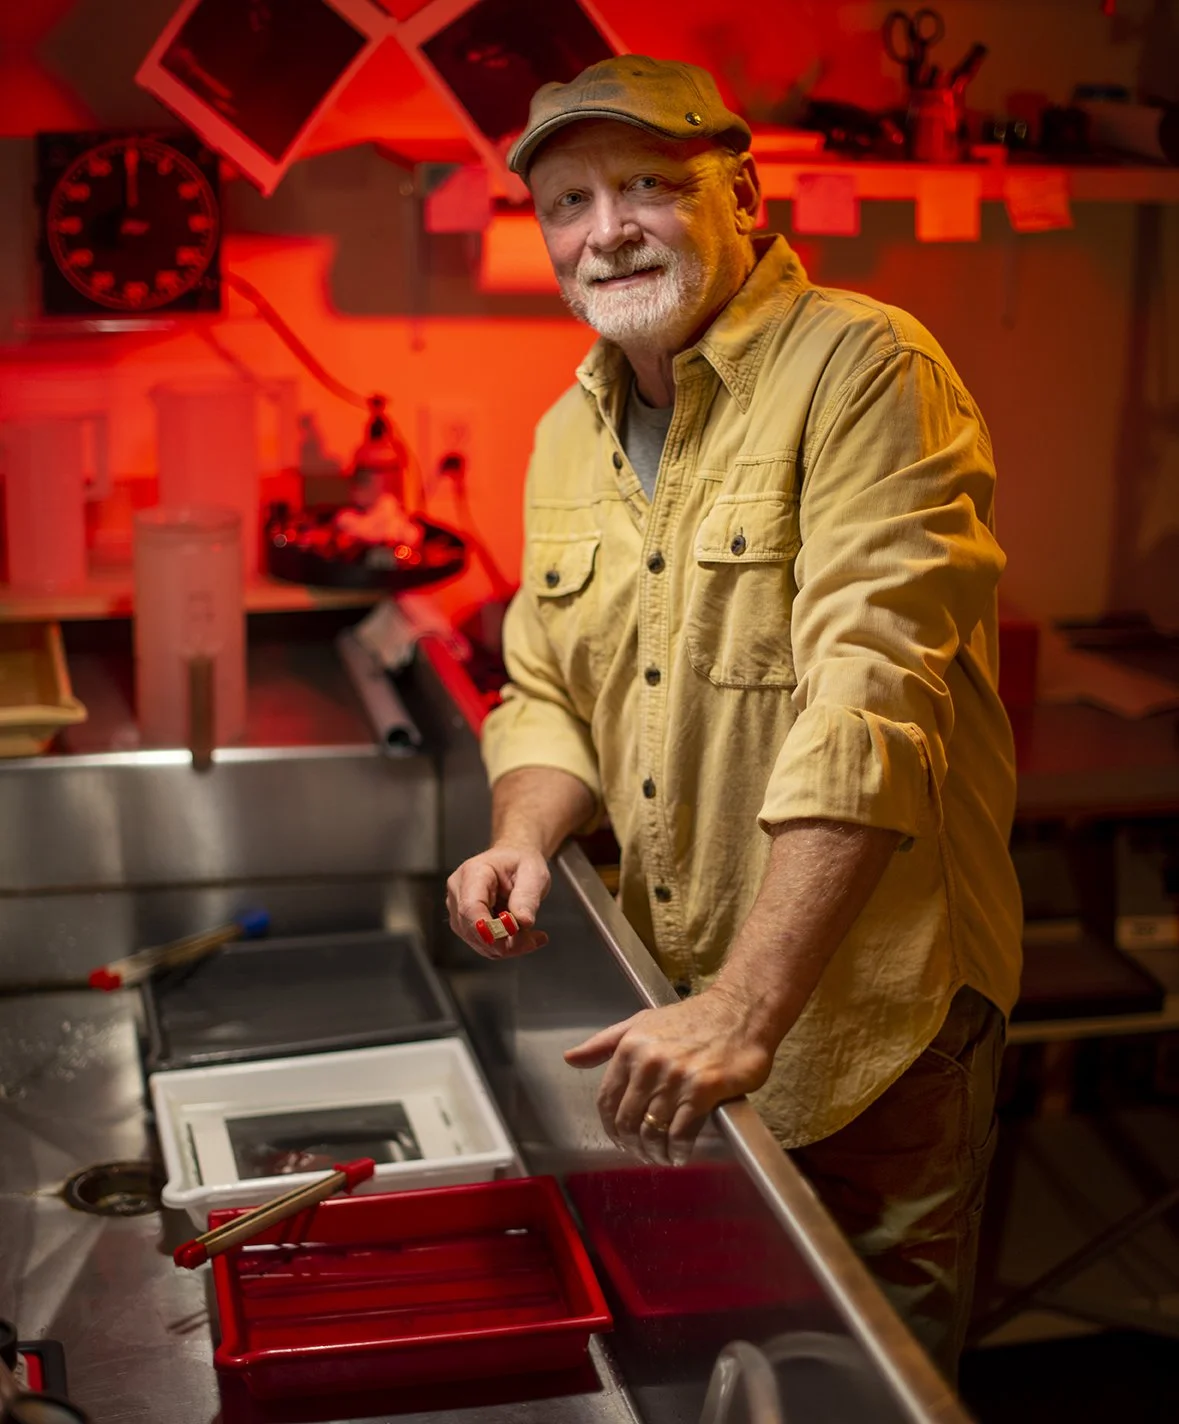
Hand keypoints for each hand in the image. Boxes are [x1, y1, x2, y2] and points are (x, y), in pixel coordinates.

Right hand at [446, 844, 550, 958]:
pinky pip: (483, 944)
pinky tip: (523, 937)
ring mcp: (458, 909)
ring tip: (532, 936)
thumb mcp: (533, 873)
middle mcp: (459, 891)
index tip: (508, 940)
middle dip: (504, 942)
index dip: (487, 929)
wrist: (513, 860)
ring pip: (478, 942)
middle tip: (533, 940)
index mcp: (473, 873)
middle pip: (472, 929)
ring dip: (508, 946)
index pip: (470, 907)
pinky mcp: (465, 923)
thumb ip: (527, 895)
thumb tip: (523, 921)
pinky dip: (505, 946)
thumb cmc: (520, 862)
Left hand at [563, 988, 773, 1166]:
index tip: (620, 1140)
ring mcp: (676, 1078)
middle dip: (632, 1145)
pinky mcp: (703, 1090)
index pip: (607, 1101)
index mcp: (630, 1048)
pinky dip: (678, 1150)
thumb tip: (571, 1059)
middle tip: (643, 1154)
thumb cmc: (692, 1019)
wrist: (739, 1012)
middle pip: (628, 1121)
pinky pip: (681, 1132)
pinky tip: (680, 1154)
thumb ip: (604, 1043)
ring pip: (653, 1131)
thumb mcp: (641, 1023)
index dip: (611, 1128)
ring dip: (655, 1152)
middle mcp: (649, 1063)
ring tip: (662, 1157)